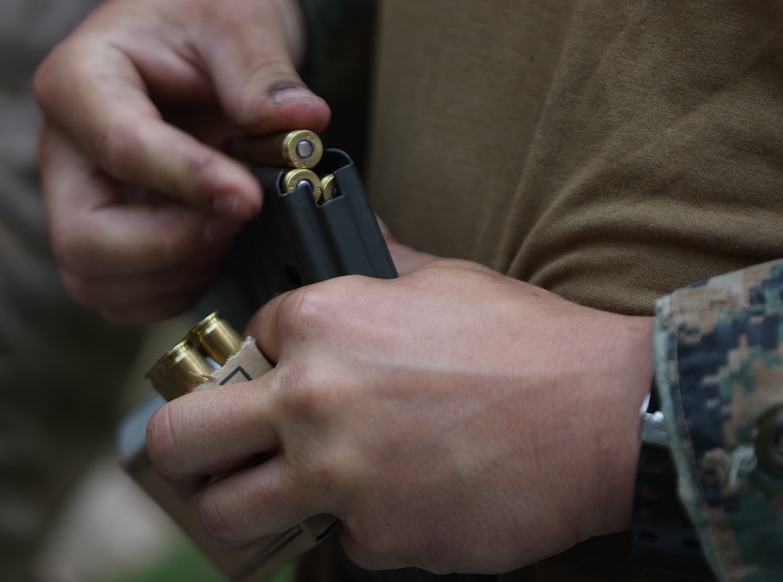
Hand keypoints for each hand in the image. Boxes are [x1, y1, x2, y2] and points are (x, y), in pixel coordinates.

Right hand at [33, 0, 330, 323]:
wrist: (206, 27)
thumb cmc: (213, 13)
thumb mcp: (242, 19)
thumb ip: (263, 72)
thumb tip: (301, 122)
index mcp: (79, 79)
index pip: (121, 149)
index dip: (190, 182)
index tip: (251, 197)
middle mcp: (65, 150)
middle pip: (84, 240)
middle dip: (171, 247)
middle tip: (240, 215)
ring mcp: (81, 199)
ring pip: (99, 282)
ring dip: (178, 274)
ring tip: (234, 225)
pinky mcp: (108, 234)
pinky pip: (125, 296)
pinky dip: (177, 289)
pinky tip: (220, 246)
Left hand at [146, 238, 653, 573]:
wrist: (604, 415)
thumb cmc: (525, 341)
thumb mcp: (439, 280)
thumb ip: (376, 266)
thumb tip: (357, 238)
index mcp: (318, 322)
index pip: (236, 345)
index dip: (255, 362)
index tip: (272, 379)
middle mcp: (308, 399)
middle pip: (178, 439)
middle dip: (186, 447)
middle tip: (213, 454)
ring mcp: (336, 476)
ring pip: (224, 515)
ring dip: (241, 508)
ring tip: (276, 497)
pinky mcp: (376, 538)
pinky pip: (333, 544)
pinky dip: (356, 530)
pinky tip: (399, 503)